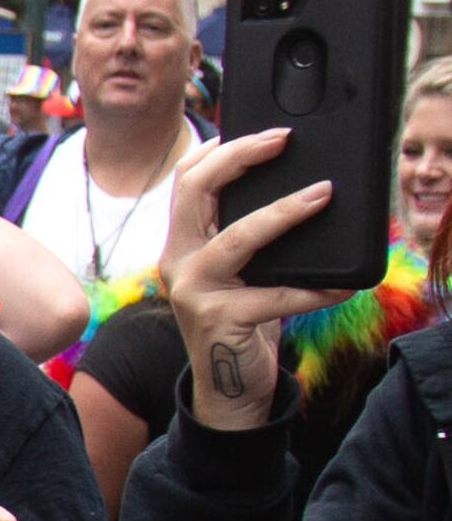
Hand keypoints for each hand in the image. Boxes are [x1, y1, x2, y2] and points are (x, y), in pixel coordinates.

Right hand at [162, 125, 343, 429]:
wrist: (228, 387)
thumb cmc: (243, 321)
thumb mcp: (238, 270)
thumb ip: (244, 232)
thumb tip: (294, 186)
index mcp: (182, 243)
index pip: (185, 181)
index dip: (218, 149)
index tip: (263, 132)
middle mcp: (178, 261)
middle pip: (195, 192)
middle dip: (239, 157)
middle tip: (283, 140)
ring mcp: (194, 291)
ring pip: (236, 237)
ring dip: (282, 213)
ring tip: (322, 195)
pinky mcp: (219, 319)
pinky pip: (275, 295)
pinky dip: (313, 289)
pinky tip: (342, 286)